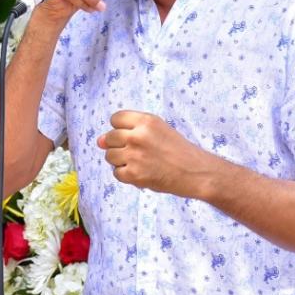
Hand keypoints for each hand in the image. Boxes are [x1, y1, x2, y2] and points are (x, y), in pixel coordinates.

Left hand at [98, 110, 217, 197]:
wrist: (195, 172)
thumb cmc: (178, 149)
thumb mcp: (157, 131)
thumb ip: (128, 131)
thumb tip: (98, 141)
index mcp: (145, 121)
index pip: (115, 118)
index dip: (120, 128)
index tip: (132, 135)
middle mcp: (137, 136)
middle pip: (110, 138)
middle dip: (119, 145)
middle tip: (138, 152)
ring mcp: (134, 156)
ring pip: (110, 156)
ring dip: (121, 161)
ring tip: (140, 162)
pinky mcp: (133, 175)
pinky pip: (117, 173)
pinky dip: (126, 175)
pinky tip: (141, 172)